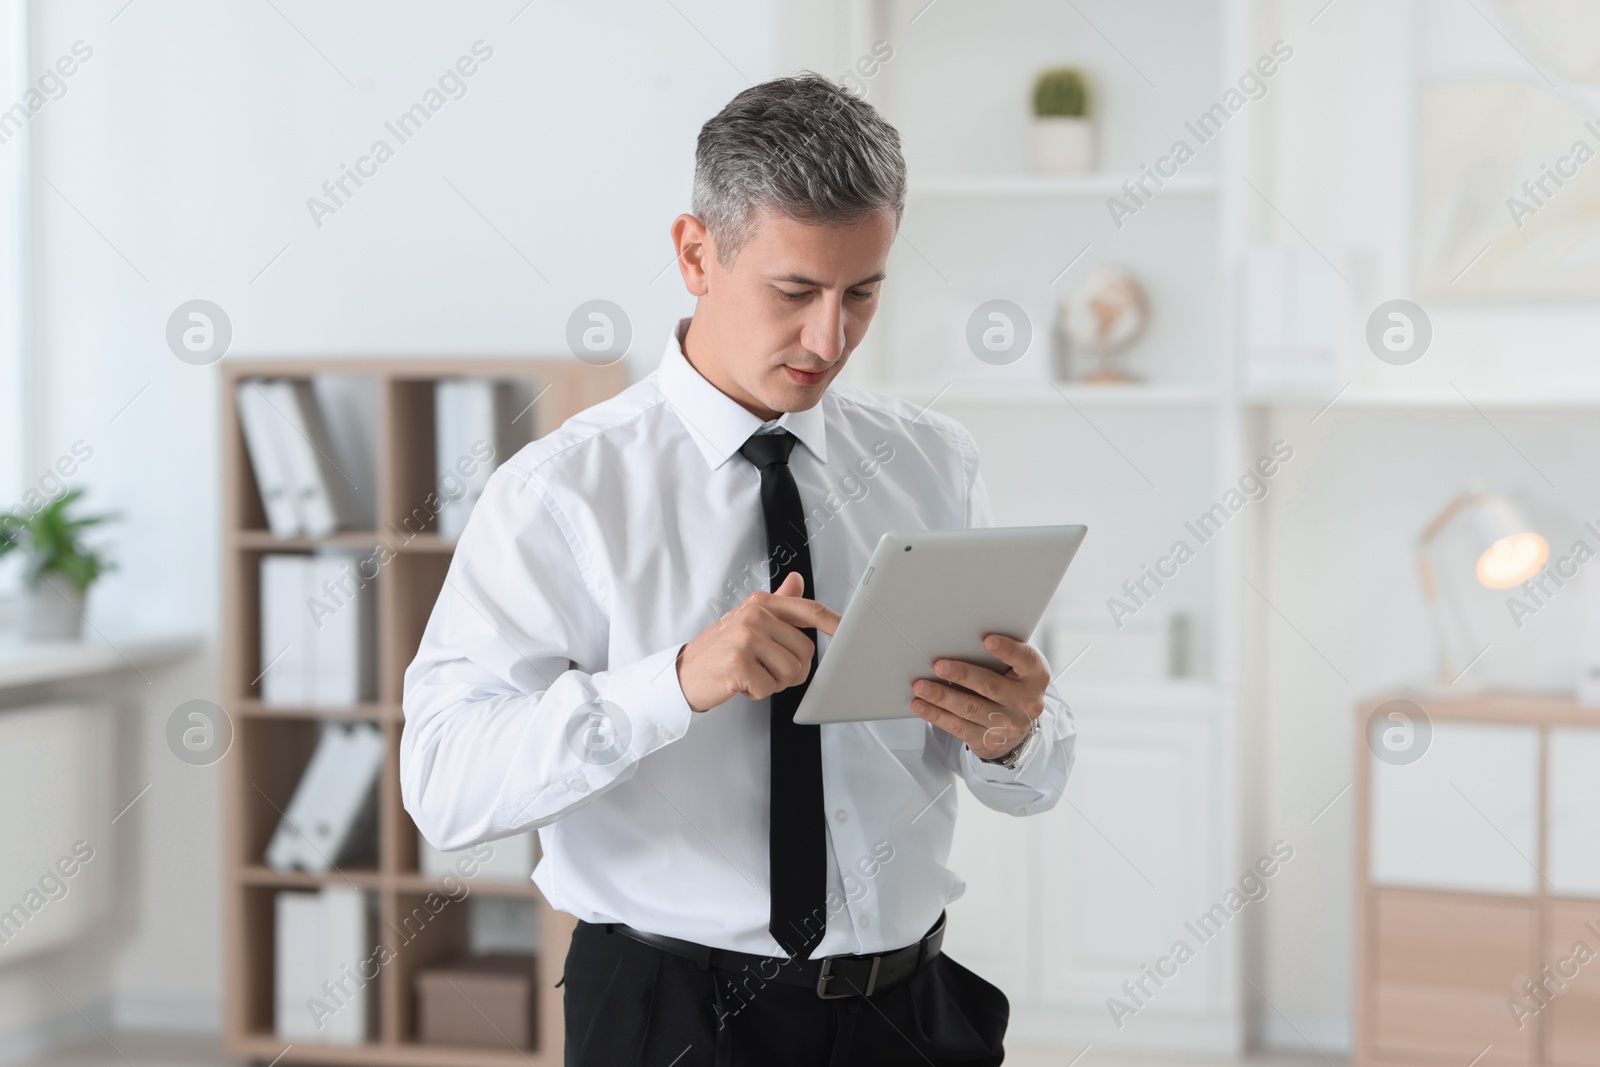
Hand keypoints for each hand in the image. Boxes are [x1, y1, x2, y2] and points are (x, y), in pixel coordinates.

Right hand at [676, 571, 840, 712]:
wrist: (683, 674)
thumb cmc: (719, 649)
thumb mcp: (747, 620)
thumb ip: (777, 602)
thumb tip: (797, 580)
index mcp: (760, 604)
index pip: (807, 610)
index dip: (833, 621)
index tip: (849, 629)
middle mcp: (754, 616)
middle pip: (805, 650)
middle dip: (792, 669)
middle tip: (767, 669)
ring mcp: (745, 639)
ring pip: (792, 671)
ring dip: (775, 682)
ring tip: (753, 674)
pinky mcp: (738, 664)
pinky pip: (770, 687)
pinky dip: (758, 692)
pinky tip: (742, 683)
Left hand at [909, 634, 1048, 760]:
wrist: (1018, 728)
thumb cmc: (1011, 685)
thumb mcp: (1016, 670)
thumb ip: (999, 656)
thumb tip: (958, 641)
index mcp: (1035, 676)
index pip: (1025, 660)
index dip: (1008, 650)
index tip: (988, 640)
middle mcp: (1025, 702)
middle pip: (991, 686)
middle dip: (963, 675)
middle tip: (939, 665)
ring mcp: (1007, 724)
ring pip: (970, 708)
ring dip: (942, 696)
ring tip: (921, 686)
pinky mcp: (987, 740)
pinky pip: (957, 726)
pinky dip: (936, 715)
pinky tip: (920, 705)